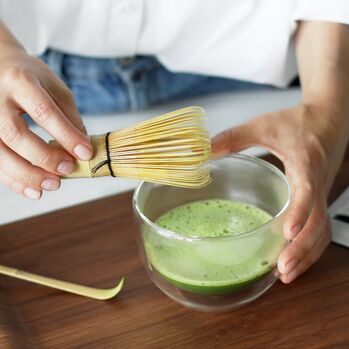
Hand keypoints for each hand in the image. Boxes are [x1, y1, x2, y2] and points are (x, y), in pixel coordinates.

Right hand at [0, 44, 92, 198]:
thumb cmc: (31, 80)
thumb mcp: (56, 89)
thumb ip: (69, 118)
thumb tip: (83, 150)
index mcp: (20, 81)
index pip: (43, 111)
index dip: (66, 135)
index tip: (86, 153)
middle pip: (15, 134)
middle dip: (44, 157)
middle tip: (67, 170)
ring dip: (27, 175)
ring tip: (52, 184)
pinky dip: (14, 181)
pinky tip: (34, 191)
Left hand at [212, 103, 348, 282]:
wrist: (330, 118)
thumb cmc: (297, 121)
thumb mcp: (263, 125)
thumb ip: (233, 138)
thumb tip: (202, 152)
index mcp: (305, 163)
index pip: (307, 191)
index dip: (299, 212)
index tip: (287, 232)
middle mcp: (317, 182)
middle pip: (318, 222)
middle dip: (302, 248)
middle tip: (281, 268)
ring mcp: (321, 193)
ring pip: (322, 230)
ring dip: (307, 254)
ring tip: (285, 274)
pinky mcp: (320, 198)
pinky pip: (321, 228)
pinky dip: (310, 247)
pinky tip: (293, 259)